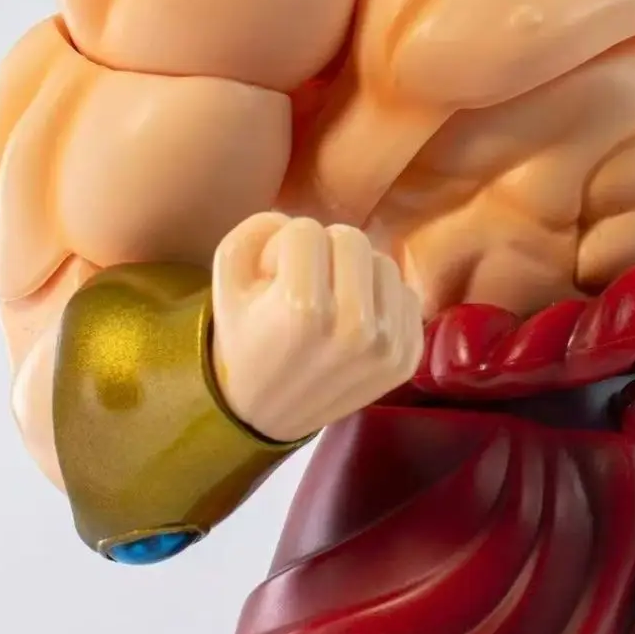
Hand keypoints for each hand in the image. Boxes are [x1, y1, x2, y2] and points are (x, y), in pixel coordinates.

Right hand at [210, 213, 424, 441]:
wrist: (265, 414)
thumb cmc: (246, 339)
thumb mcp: (227, 283)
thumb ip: (253, 231)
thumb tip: (293, 220)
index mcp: (303, 309)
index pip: (305, 231)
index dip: (282, 247)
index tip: (273, 279)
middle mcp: (353, 327)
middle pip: (352, 238)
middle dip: (323, 251)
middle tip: (305, 283)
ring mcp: (387, 345)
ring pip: (383, 262)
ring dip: (355, 272)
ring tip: (329, 301)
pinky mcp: (407, 357)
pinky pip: (406, 294)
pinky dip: (380, 299)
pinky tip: (353, 321)